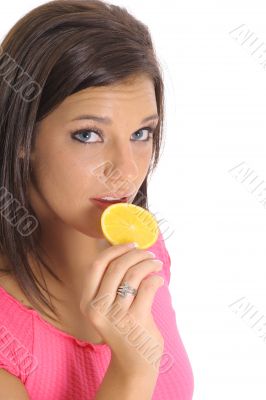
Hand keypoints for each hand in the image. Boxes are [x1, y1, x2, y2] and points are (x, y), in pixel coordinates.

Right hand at [79, 242, 164, 379]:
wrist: (134, 363)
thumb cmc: (124, 329)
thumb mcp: (107, 308)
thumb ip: (111, 284)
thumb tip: (127, 251)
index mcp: (87, 302)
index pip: (96, 265)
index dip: (114, 250)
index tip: (130, 244)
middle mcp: (97, 308)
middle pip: (116, 267)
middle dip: (135, 254)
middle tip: (148, 254)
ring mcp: (116, 315)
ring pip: (133, 275)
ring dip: (148, 264)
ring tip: (156, 264)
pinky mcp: (135, 320)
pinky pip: (147, 287)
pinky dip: (156, 279)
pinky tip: (159, 280)